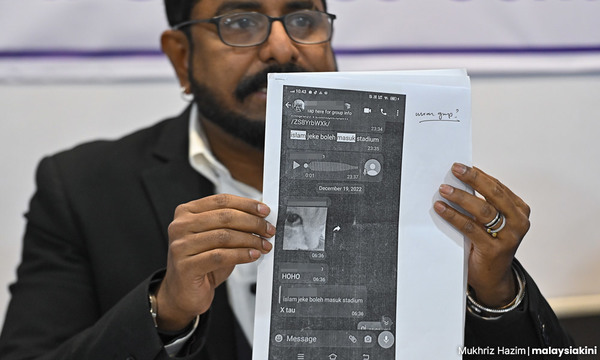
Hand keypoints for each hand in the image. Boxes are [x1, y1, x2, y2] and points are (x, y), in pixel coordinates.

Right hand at [155, 194, 274, 330]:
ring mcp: (181, 246)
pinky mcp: (186, 266)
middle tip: (268, 229)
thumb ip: (233, 224)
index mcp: (187, 212)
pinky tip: (252, 255)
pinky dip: (241, 255)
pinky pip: (220, 256)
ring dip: (250, 240)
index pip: (222, 200)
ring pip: (224, 236)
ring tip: (263, 245)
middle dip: (252, 222)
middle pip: (225, 217)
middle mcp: (180, 226)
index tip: (264, 211)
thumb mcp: (218, 238)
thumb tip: (260, 215)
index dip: (247, 204)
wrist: (184, 292)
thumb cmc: (202, 263)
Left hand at [434, 163, 530, 307]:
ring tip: (443, 189)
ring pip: (482, 210)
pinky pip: (471, 228)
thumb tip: (458, 180)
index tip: (460, 166)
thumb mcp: (490, 221)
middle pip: (493, 194)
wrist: (492, 277)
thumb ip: (482, 203)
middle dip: (472, 179)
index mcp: (519, 210)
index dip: (478, 175)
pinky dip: (453, 216)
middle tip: (454, 169)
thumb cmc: (488, 243)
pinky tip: (441, 208)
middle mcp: (519, 222)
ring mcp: (509, 237)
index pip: (497, 187)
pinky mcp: (495, 250)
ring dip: (460, 197)